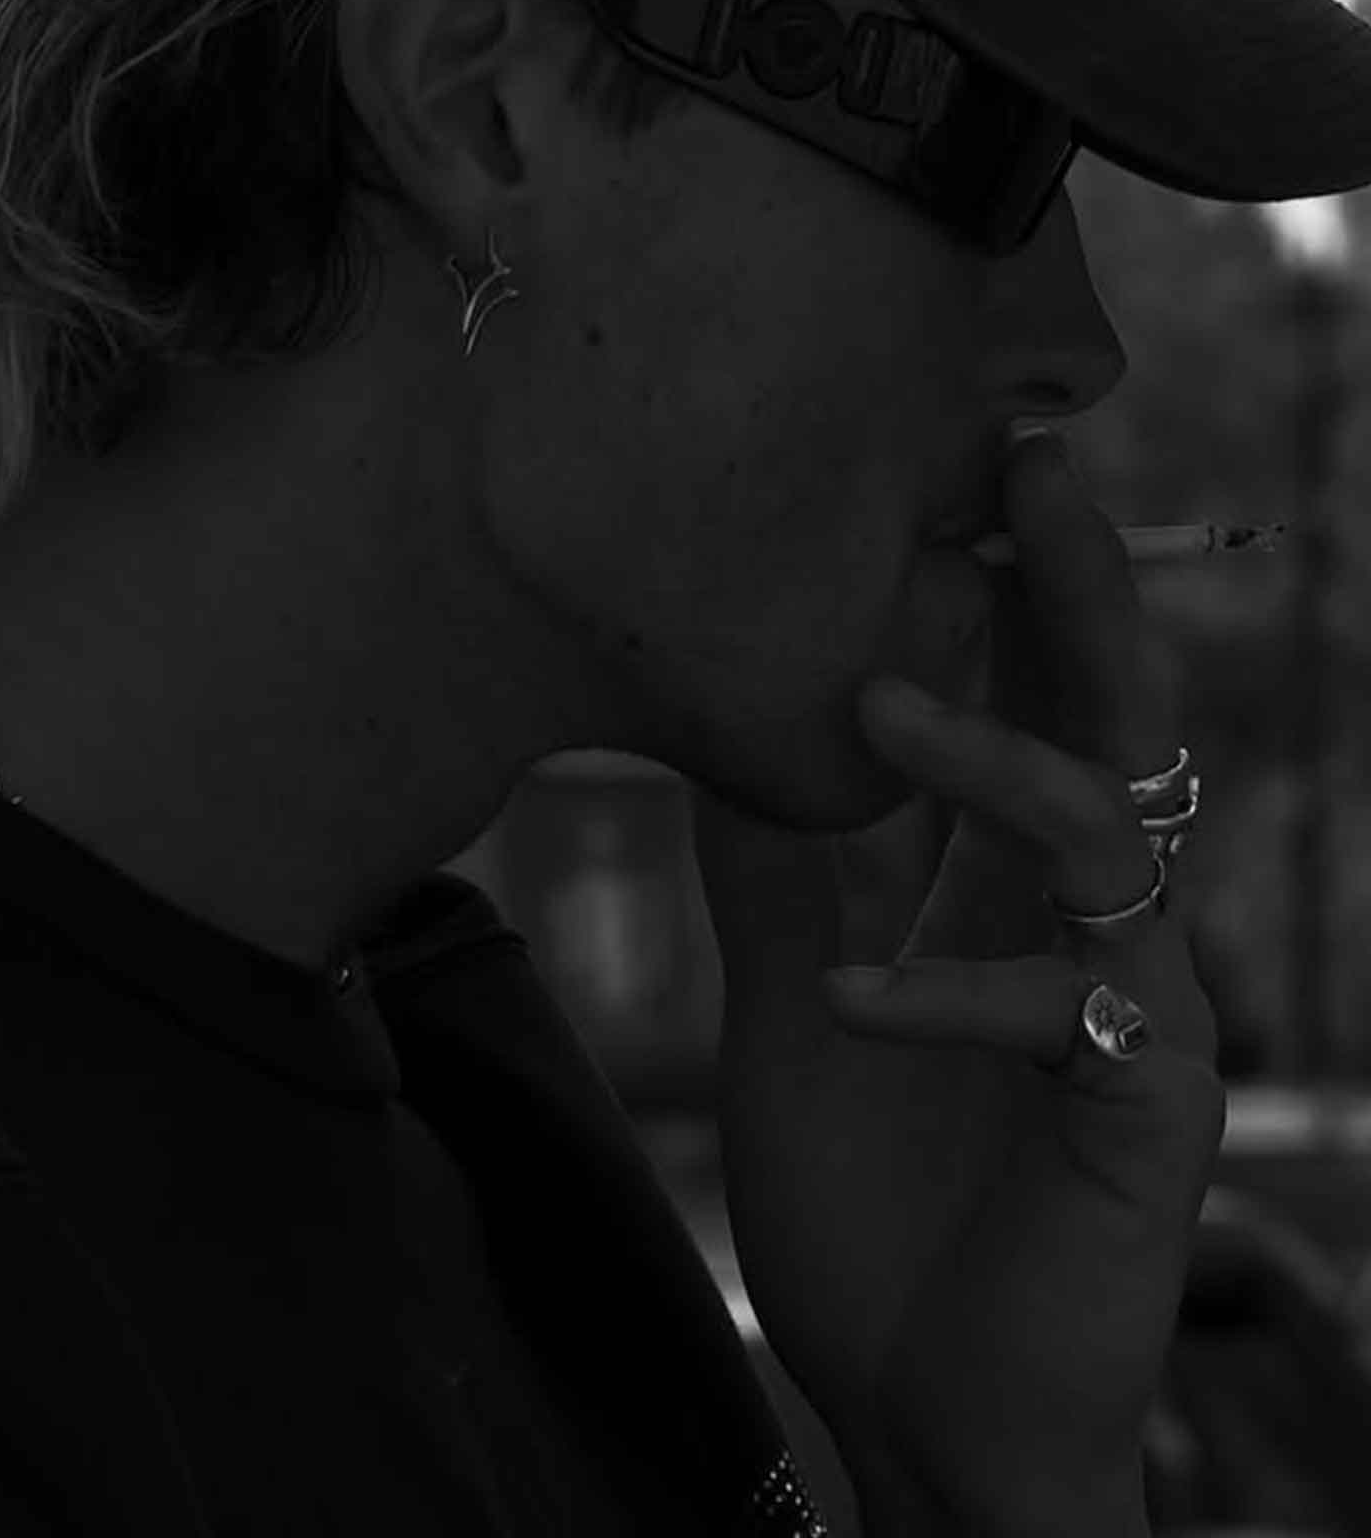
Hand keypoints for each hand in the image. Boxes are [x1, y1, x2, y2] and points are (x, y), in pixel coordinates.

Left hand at [687, 429, 1225, 1536]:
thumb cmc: (872, 1202)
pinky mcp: (1148, 1105)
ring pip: (1103, 825)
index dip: (999, 591)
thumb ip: (778, 873)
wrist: (923, 1406)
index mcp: (1006, 889)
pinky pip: (1060, 1009)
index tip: (949, 475)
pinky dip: (940, 995)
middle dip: (1075, 584)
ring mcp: (1132, 1006)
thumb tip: (714, 732)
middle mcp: (1086, 921)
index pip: (1023, 703)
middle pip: (1105, 714)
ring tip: (869, 698)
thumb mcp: (795, 1002)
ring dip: (986, 755)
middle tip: (1034, 457)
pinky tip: (842, 1005)